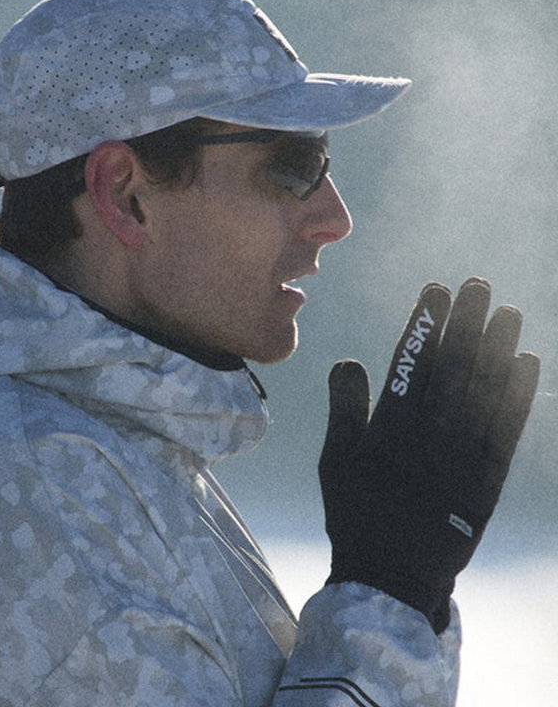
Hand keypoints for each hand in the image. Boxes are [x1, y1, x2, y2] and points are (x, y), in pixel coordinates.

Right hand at [319, 278, 539, 632]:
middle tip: (477, 286)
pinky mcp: (487, 482)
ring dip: (496, 351)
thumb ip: (345, 410)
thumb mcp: (336, 462)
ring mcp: (460, 461)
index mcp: (388, 431)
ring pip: (481, 396)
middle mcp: (427, 439)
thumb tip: (349, 362)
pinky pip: (506, 433)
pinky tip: (526, 364)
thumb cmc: (357, 512)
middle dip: (464, 325)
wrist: (392, 576)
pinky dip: (517, 397)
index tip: (435, 293)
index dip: (424, 327)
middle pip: (450, 372)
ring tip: (507, 312)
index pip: (409, 366)